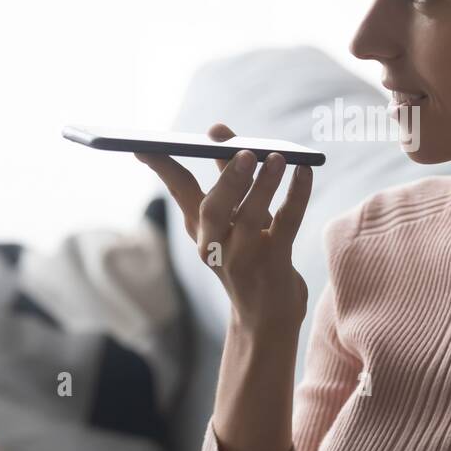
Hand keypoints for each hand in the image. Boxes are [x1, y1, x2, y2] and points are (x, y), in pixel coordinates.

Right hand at [136, 122, 313, 333]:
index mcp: (201, 231)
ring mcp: (243, 258)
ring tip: (278, 157)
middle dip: (227, 178)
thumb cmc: (251, 259)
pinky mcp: (272, 265)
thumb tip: (218, 130)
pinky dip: (296, 196)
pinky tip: (305, 173)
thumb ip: (230, 176)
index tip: (146, 145)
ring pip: (250, 217)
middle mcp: (215, 245)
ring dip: (264, 185)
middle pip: (213, 208)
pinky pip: (286, 225)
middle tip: (243, 151)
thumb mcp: (236, 219)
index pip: (179, 191)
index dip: (164, 167)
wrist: (266, 320)